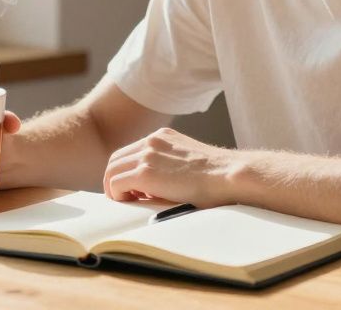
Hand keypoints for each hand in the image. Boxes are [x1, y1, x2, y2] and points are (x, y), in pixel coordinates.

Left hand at [102, 127, 237, 207]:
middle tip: (126, 197)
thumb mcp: (189, 161)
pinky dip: (118, 195)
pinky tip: (132, 203)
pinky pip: (116, 184)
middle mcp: (151, 141)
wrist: (229, 175)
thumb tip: (153, 187)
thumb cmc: (218, 177)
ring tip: (129, 202)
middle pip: (115, 159)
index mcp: (162, 137)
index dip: (127, 171)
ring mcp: (147, 156)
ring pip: (111, 171)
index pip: (130, 152)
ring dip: (115, 188)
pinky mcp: (145, 173)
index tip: (134, 189)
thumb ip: (169, 166)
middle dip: (115, 179)